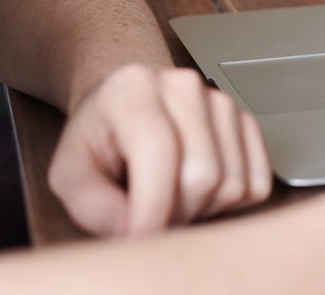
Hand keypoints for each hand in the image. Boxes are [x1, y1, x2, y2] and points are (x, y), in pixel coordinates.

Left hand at [47, 64, 272, 236]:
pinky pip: (256, 182)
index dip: (151, 207)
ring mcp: (222, 101)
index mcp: (134, 90)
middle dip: (175, 213)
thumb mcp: (68, 169)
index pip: (159, 153)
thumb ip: (90, 202)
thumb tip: (131, 226)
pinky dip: (229, 202)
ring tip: (171, 198)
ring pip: (232, 183)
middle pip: (203, 174)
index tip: (138, 238)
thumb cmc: (100, 135)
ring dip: (201, 209)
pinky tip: (198, 191)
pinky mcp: (246, 121)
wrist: (128, 102)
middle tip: (148, 214)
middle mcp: (184, 86)